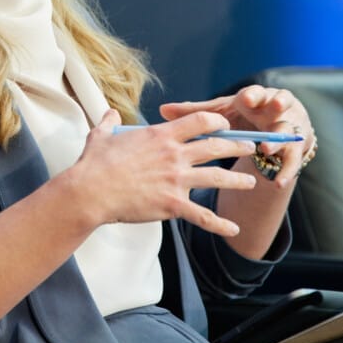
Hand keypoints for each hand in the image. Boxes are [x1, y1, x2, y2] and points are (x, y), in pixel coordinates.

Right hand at [69, 109, 257, 236]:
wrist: (91, 192)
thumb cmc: (95, 164)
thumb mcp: (102, 136)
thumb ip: (110, 122)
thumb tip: (110, 114)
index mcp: (161, 135)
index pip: (199, 122)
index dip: (216, 122)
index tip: (224, 125)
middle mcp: (174, 155)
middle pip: (215, 147)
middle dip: (236, 146)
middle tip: (249, 148)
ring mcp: (176, 180)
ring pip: (216, 178)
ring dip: (236, 181)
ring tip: (250, 182)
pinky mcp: (173, 204)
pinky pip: (203, 216)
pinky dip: (220, 224)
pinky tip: (234, 228)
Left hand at [160, 85, 315, 188]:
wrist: (275, 122)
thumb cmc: (245, 113)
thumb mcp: (224, 111)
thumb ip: (196, 113)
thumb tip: (162, 110)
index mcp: (257, 97)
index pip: (256, 92)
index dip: (252, 95)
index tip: (245, 99)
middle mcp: (276, 109)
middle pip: (279, 105)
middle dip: (277, 106)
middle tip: (274, 108)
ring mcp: (288, 128)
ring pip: (287, 133)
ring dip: (279, 141)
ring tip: (266, 151)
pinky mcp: (294, 148)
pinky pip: (292, 161)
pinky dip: (286, 171)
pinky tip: (277, 183)